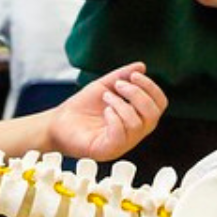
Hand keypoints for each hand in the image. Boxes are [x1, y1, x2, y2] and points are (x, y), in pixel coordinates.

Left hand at [47, 62, 167, 160]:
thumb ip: (122, 76)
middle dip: (138, 94)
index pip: (159, 104)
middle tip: (119, 85)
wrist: (57, 122)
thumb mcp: (104, 86)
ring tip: (106, 97)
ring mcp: (121, 144)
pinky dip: (115, 118)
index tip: (135, 75)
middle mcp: (133, 133)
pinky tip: (104, 111)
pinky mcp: (107, 151)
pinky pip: (120, 135)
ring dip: (121, 104)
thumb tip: (141, 65)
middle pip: (153, 115)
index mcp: (137, 117)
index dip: (151, 88)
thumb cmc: (82, 108)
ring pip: (137, 124)